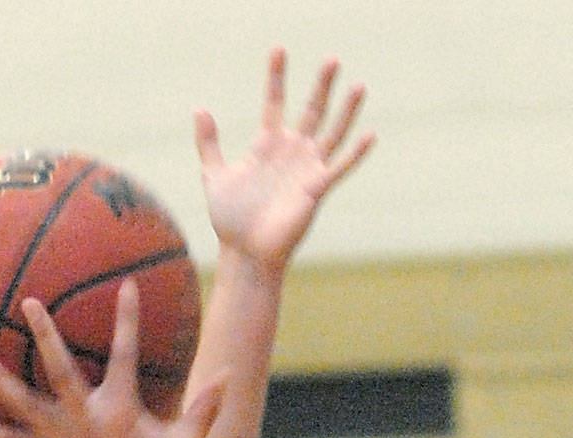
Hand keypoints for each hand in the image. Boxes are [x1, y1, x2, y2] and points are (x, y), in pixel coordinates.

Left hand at [0, 282, 224, 437]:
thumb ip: (205, 408)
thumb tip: (229, 373)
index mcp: (120, 412)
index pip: (126, 355)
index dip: (127, 319)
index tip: (125, 285)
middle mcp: (85, 422)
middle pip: (59, 369)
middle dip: (44, 333)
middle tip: (26, 302)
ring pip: (22, 404)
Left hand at [196, 47, 373, 274]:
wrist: (245, 253)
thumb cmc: (230, 220)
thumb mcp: (214, 175)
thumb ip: (209, 143)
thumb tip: (200, 108)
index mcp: (267, 145)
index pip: (275, 101)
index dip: (276, 76)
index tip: (279, 49)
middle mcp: (291, 152)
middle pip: (311, 110)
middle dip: (321, 85)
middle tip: (332, 58)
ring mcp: (306, 169)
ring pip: (332, 132)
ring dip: (346, 110)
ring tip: (358, 85)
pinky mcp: (316, 189)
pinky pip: (340, 167)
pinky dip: (356, 153)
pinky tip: (372, 134)